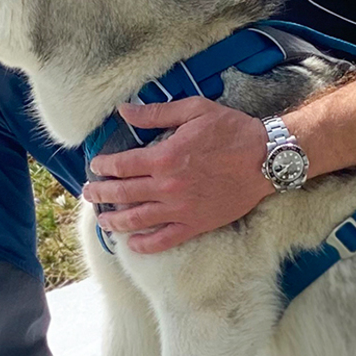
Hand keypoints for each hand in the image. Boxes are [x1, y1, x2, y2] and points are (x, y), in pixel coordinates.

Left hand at [80, 97, 275, 253]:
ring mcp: (181, 209)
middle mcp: (168, 186)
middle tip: (89, 193)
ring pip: (137, 221)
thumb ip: (156, 113)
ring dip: (114, 221)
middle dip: (101, 193)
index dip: (104, 166)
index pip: (122, 165)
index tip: (96, 166)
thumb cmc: (231, 130)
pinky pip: (163, 240)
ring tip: (103, 220)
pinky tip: (132, 244)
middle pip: (122, 194)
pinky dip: (144, 245)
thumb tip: (124, 110)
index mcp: (165, 157)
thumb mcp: (194, 110)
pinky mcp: (195, 225)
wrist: (265, 158)